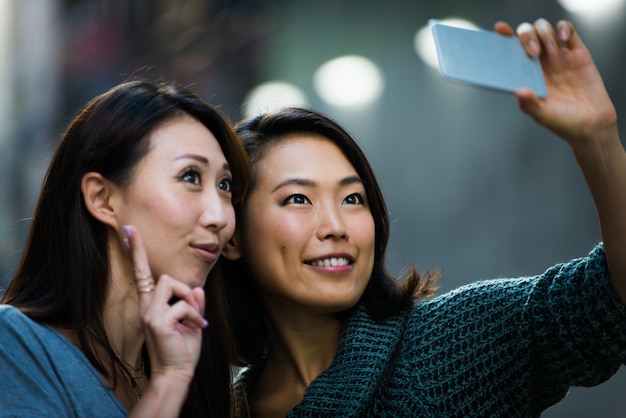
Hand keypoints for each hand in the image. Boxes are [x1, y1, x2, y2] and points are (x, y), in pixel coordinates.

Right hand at [124, 224, 206, 383]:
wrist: (176, 374)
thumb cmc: (183, 350)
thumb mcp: (192, 321)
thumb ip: (194, 303)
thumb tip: (197, 289)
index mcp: (151, 305)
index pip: (142, 273)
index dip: (137, 251)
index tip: (129, 230)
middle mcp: (146, 306)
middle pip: (166, 277)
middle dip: (186, 291)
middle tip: (194, 313)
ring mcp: (149, 313)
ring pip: (172, 283)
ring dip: (189, 300)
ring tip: (193, 320)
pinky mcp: (157, 320)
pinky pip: (184, 304)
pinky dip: (195, 315)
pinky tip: (197, 329)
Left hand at [494, 19, 616, 147]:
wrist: (592, 124)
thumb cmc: (563, 122)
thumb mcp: (543, 116)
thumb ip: (530, 104)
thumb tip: (518, 92)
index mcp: (526, 75)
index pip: (510, 51)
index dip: (504, 37)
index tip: (500, 30)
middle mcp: (539, 63)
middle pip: (527, 35)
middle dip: (526, 36)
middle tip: (533, 52)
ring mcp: (558, 57)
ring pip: (545, 30)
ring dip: (544, 34)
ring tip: (551, 52)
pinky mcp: (577, 53)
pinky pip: (568, 31)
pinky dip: (563, 29)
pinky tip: (563, 39)